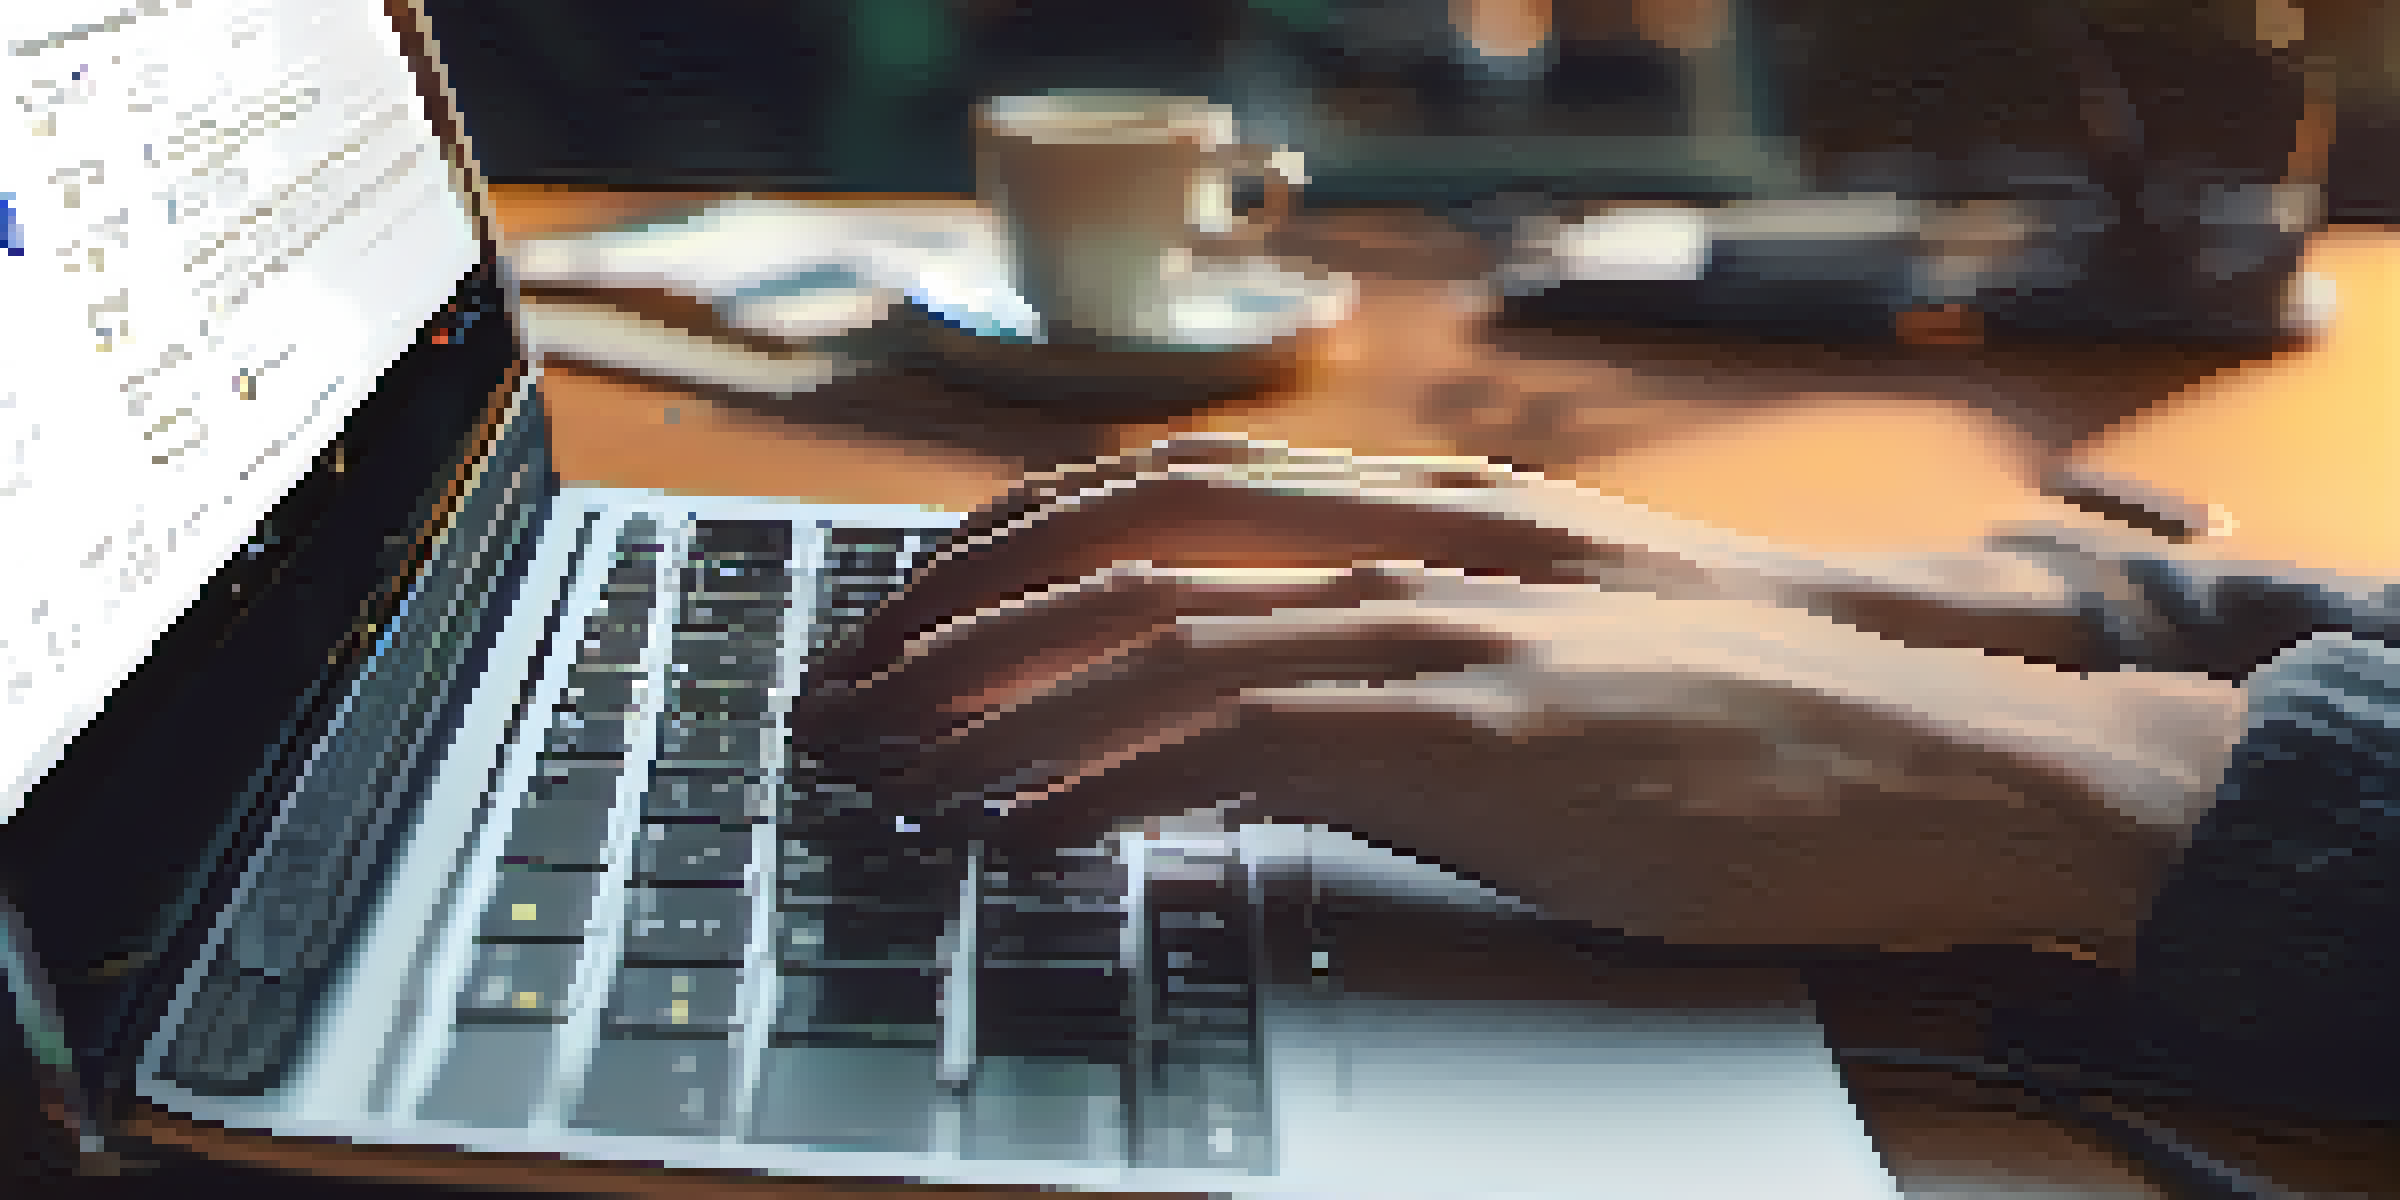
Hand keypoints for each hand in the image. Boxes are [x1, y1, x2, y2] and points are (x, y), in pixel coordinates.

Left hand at [802, 559, 2246, 956]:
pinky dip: (1104, 781)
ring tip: (888, 771)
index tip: (909, 626)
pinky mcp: (1463, 735)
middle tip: (844, 701)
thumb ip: (1383, 678)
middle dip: (953, 624)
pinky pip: (1234, 740)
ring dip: (994, 703)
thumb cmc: (1725, 729)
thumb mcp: (1528, 674)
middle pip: (1114, 551)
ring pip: (1149, 634)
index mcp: (1405, 534)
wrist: (1912, 751)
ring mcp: (1427, 638)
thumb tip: (1240, 734)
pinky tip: (1028, 833)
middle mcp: (1397, 559)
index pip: (1150, 502)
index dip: (1004, 553)